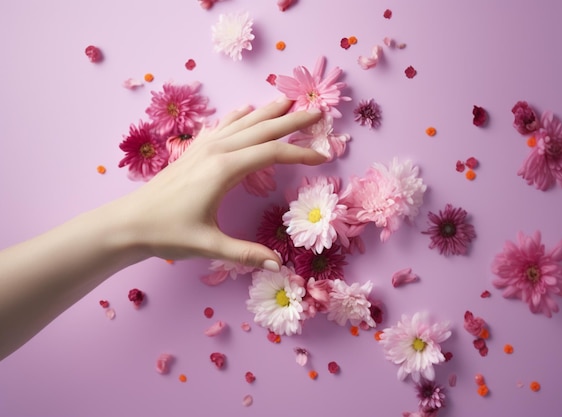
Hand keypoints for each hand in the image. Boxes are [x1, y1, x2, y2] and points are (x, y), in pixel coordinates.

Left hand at [114, 97, 324, 268]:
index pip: (273, 153)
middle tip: (316, 112)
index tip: (323, 157)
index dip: (301, 153)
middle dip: (291, 120)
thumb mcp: (209, 246)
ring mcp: (203, 148)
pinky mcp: (194, 151)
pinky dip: (239, 117)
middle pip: (262, 129)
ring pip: (243, 122)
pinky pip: (223, 126)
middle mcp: (216, 151)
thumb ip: (246, 253)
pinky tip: (246, 110)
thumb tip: (278, 264)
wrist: (129, 222)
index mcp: (224, 169)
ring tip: (287, 101)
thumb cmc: (168, 233)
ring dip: (267, 112)